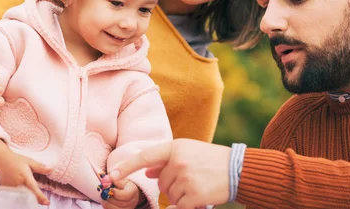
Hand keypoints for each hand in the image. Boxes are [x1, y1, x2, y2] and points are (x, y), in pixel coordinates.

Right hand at [0, 150, 51, 204]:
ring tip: (34, 199)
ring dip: (28, 199)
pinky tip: (24, 196)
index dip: (41, 198)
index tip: (47, 203)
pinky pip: (15, 196)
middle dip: (36, 200)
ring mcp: (11, 189)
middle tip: (43, 201)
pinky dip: (21, 197)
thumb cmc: (16, 160)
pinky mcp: (7, 190)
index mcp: (25, 178)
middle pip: (29, 196)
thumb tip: (51, 169)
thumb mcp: (29, 161)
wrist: (1, 160)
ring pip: (22, 197)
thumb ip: (40, 167)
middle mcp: (18, 185)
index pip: (34, 190)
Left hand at [107, 139, 230, 208]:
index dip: (127, 166)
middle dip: (172, 184)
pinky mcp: (193, 195)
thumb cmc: (211, 160)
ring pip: (169, 194)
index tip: (112, 175)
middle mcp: (178, 161)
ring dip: (181, 195)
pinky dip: (184, 205)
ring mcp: (186, 178)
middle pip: (160, 181)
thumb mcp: (188, 153)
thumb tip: (146, 170)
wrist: (238, 169)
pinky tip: (196, 199)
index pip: (145, 156)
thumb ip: (166, 161)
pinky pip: (177, 206)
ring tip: (198, 184)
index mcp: (176, 147)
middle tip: (192, 177)